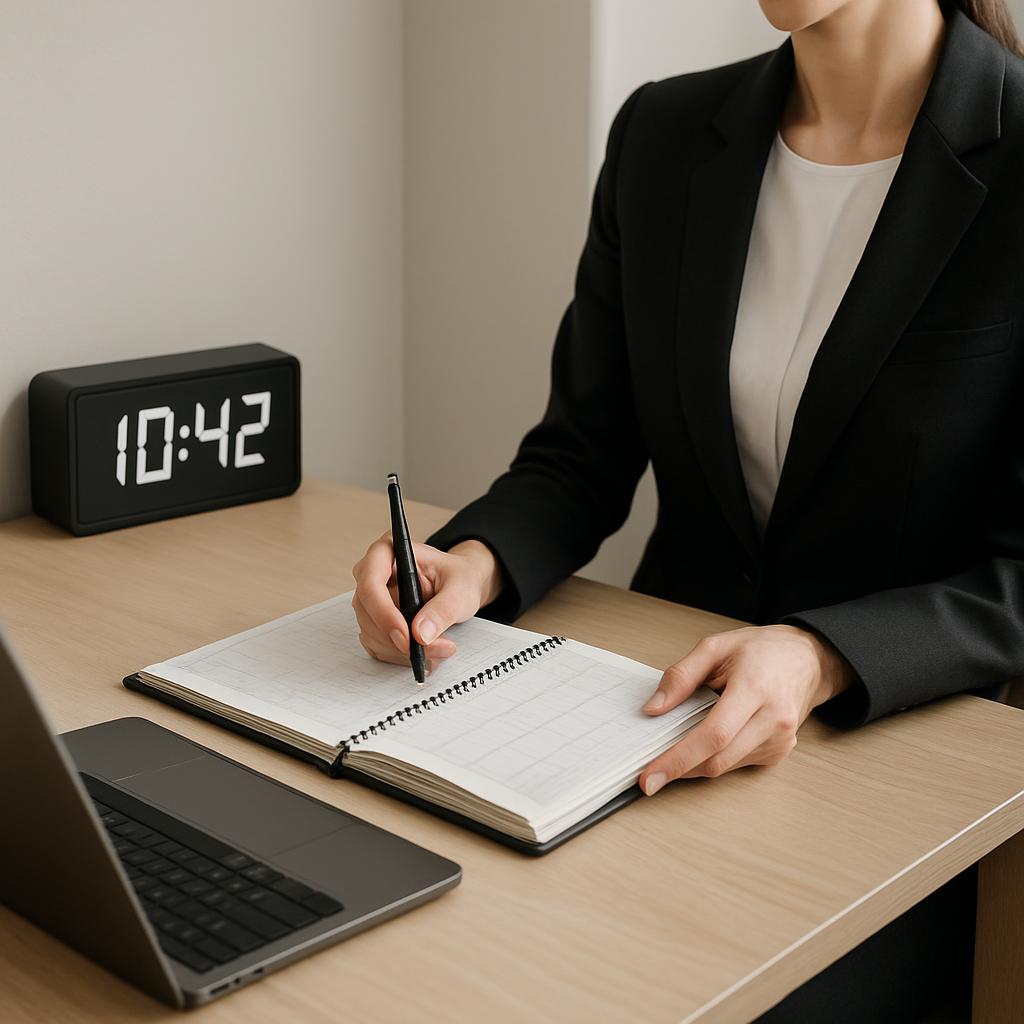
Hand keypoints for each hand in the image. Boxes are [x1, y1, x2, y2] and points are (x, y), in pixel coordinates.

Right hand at [352, 536, 502, 669]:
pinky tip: (424, 651)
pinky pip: (377, 645)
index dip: (384, 613)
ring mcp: (370, 600)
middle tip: (435, 649)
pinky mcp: (374, 621)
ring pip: (371, 633)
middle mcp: (372, 573)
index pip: (371, 583)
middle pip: (368, 613)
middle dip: (399, 638)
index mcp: (388, 551)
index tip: (407, 637)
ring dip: (402, 650)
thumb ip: (443, 609)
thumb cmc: (458, 577)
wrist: (460, 587)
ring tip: (439, 648)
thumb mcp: (461, 588)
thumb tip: (420, 634)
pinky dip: (400, 654)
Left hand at [638, 625, 854, 794]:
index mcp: (755, 688)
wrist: (808, 659)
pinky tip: (707, 739)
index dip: (678, 759)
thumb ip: (681, 676)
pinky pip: (736, 764)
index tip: (650, 777)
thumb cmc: (761, 650)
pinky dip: (714, 757)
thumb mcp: (715, 647)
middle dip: (679, 768)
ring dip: (695, 763)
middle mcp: (773, 719)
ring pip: (725, 766)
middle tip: (648, 770)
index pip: (714, 735)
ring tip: (677, 744)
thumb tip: (653, 709)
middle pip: (718, 759)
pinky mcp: (779, 751)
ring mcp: (780, 740)